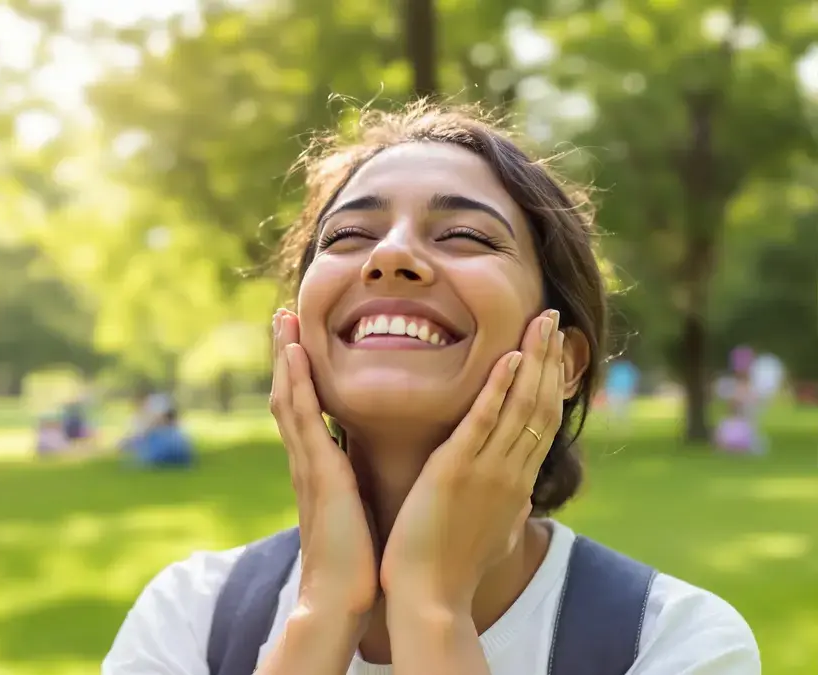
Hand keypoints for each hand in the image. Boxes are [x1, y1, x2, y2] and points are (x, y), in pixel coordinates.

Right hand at [270, 309, 378, 619]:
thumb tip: (360, 478)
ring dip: (286, 356)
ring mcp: (306, 463)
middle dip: (285, 356)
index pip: (302, 412)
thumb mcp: (353, 516)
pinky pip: (304, 415)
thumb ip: (351, 491)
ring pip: (289, 397)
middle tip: (282, 317)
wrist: (336, 599)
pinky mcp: (318, 469)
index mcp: (316, 471)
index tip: (298, 343)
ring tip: (283, 320)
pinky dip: (298, 380)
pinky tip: (297, 352)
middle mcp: (304, 461)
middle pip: (288, 395)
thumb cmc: (353, 565)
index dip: (298, 376)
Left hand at [380, 309, 565, 609]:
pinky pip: (483, 422)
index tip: (554, 348)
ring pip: (521, 406)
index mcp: (517, 484)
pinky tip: (508, 358)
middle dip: (549, 358)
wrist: (430, 597)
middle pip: (540, 404)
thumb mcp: (495, 534)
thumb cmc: (453, 569)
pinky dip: (498, 389)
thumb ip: (511, 510)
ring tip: (540, 321)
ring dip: (532, 359)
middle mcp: (511, 472)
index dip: (551, 381)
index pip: (542, 422)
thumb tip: (525, 497)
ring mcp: (487, 470)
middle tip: (553, 317)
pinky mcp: (456, 471)